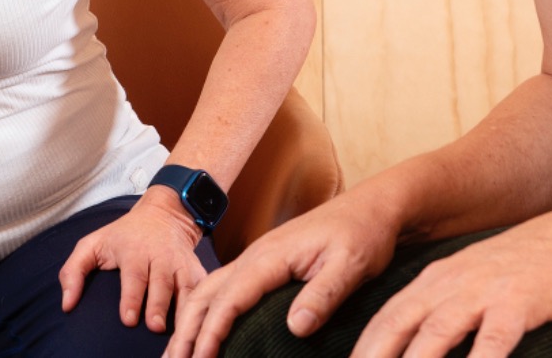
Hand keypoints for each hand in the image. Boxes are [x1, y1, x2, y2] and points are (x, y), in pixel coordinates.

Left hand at [59, 189, 208, 331]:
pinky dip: (203, 303)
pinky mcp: (196, 268)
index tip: (128, 319)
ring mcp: (181, 262)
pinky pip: (202, 287)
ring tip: (181, 332)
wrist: (164, 214)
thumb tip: (67, 305)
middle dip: (158, 306)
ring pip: (185, 287)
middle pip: (161, 283)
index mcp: (133, 250)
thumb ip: (73, 272)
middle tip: (155, 327)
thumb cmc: (122, 236)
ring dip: (184, 310)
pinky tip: (202, 322)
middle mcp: (160, 256)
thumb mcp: (92, 244)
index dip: (131, 298)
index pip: (133, 276)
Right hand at [165, 187, 401, 357]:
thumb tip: (295, 327)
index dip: (213, 331)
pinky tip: (205, 328)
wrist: (372, 207)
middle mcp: (257, 255)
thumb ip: (323, 295)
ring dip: (191, 321)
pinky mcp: (265, 263)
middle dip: (188, 330)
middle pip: (208, 294)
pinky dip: (207, 310)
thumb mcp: (351, 266)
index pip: (231, 297)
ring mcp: (258, 258)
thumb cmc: (363, 233)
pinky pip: (225, 287)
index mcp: (271, 256)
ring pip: (210, 289)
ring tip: (179, 353)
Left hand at [349, 213, 551, 357]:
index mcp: (433, 281)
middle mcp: (449, 286)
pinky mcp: (517, 305)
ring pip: (435, 336)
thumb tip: (410, 346)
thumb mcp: (469, 279)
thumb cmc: (522, 268)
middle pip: (398, 330)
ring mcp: (482, 294)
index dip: (363, 352)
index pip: (384, 321)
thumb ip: (438, 308)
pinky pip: (491, 343)